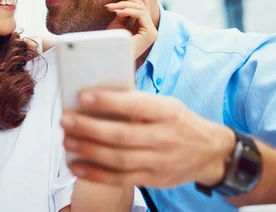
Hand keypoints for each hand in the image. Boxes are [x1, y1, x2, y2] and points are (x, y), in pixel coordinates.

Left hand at [60, 89, 234, 188]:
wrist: (209, 152)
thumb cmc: (179, 122)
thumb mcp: (166, 105)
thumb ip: (138, 103)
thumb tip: (99, 98)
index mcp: (168, 112)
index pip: (135, 105)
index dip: (108, 101)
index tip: (83, 95)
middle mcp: (165, 138)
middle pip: (122, 135)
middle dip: (90, 128)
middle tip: (66, 120)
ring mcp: (159, 162)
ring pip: (118, 159)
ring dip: (88, 150)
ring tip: (67, 140)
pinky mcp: (153, 180)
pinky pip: (119, 179)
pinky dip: (95, 173)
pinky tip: (76, 164)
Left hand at [106, 0, 156, 59]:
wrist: (111, 59)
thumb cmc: (112, 44)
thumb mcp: (117, 23)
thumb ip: (123, 11)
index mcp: (144, 26)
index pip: (141, 4)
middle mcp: (150, 28)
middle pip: (141, 4)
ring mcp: (152, 31)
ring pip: (139, 8)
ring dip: (123, 4)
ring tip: (109, 6)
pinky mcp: (150, 33)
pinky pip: (140, 15)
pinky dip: (127, 11)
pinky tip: (116, 10)